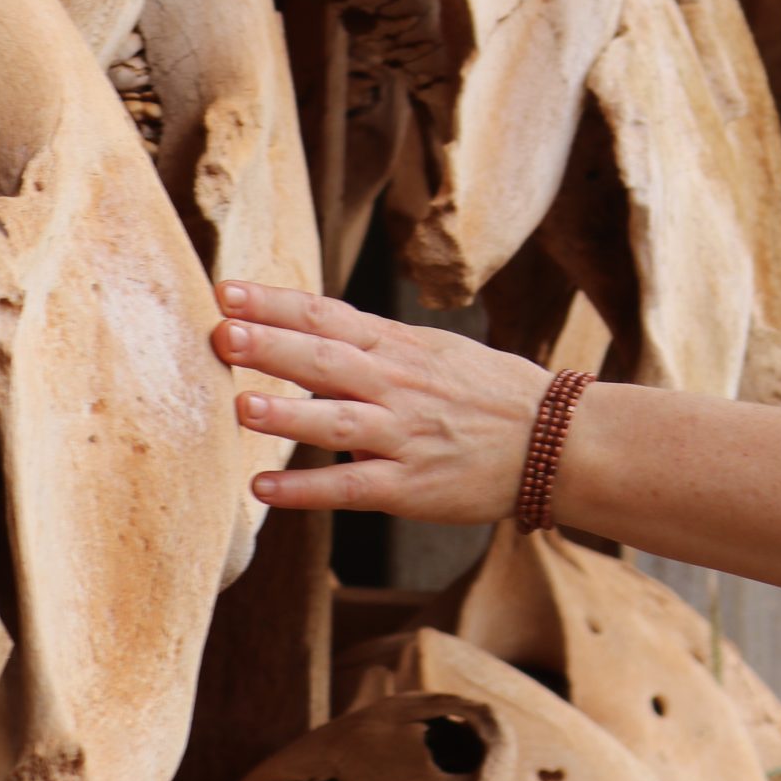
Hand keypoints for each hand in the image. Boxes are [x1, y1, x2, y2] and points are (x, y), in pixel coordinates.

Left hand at [212, 280, 553, 524]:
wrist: (560, 440)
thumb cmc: (495, 394)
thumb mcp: (440, 352)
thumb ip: (380, 348)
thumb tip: (318, 342)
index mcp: (402, 348)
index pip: (329, 316)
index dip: (276, 303)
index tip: (227, 291)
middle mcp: (400, 385)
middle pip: (327, 359)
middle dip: (272, 345)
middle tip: (221, 332)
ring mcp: (406, 435)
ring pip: (339, 421)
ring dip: (289, 413)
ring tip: (240, 404)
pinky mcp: (412, 485)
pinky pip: (352, 486)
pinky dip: (306, 489)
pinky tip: (263, 488)